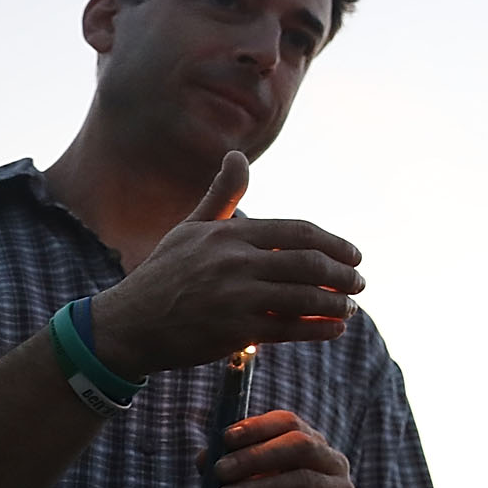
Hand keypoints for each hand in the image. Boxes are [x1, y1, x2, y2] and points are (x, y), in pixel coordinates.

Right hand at [87, 153, 364, 377]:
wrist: (127, 325)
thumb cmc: (164, 274)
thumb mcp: (190, 229)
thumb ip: (222, 196)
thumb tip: (237, 155)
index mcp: (229, 234)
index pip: (299, 232)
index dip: (334, 244)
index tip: (354, 255)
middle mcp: (234, 262)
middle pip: (309, 264)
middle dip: (344, 274)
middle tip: (360, 282)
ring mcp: (235, 297)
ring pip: (305, 297)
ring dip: (337, 304)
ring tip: (351, 308)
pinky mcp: (234, 331)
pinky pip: (290, 328)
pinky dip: (320, 329)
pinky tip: (335, 328)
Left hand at [214, 408, 360, 487]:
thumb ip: (230, 475)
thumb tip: (205, 457)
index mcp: (313, 446)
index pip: (289, 422)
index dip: (257, 427)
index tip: (225, 438)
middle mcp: (334, 464)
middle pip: (301, 446)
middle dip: (256, 456)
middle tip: (220, 471)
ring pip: (303, 482)